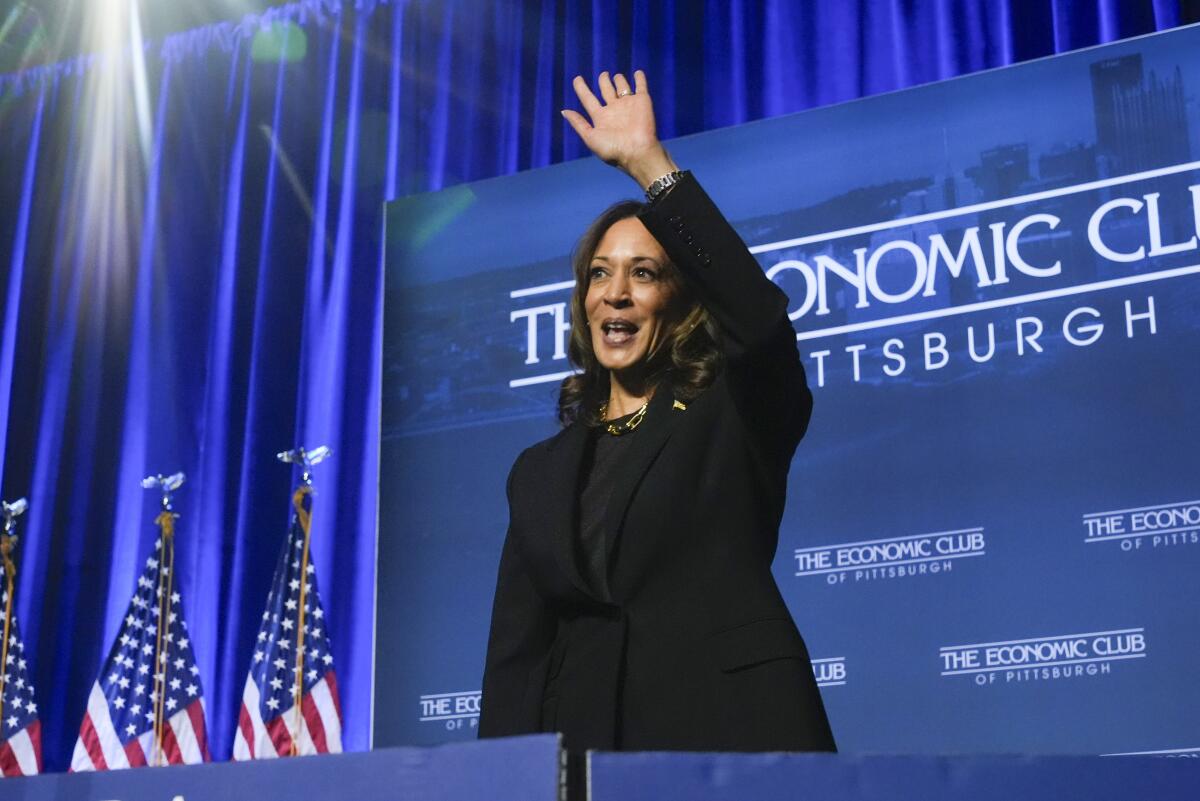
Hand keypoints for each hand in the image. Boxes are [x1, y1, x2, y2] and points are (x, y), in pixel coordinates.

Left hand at [562, 70, 677, 189]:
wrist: (637, 152)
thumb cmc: (613, 149)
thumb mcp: (590, 137)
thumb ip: (578, 123)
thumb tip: (563, 111)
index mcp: (601, 118)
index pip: (588, 99)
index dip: (581, 88)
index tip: (577, 79)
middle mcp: (614, 110)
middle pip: (606, 90)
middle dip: (604, 81)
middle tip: (603, 75)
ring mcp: (628, 105)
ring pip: (622, 87)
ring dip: (619, 80)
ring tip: (616, 76)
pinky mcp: (642, 101)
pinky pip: (641, 86)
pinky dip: (640, 79)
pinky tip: (638, 72)